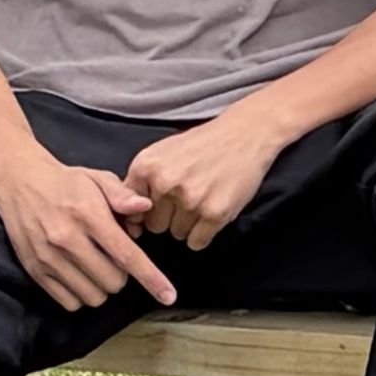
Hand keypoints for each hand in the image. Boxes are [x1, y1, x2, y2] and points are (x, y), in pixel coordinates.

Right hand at [0, 154, 175, 310]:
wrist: (19, 182)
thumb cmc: (67, 182)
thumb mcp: (98, 178)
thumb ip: (123, 195)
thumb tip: (145, 207)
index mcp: (89, 216)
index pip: (127, 255)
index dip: (151, 278)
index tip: (169, 296)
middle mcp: (67, 240)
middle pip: (113, 281)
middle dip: (123, 275)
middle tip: (116, 257)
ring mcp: (49, 258)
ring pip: (92, 296)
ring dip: (103, 287)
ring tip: (97, 265)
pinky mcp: (35, 271)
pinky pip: (69, 302)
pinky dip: (81, 294)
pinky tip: (81, 275)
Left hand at [123, 108, 286, 250]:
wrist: (246, 132)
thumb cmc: (201, 145)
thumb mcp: (161, 153)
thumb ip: (139, 184)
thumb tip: (130, 223)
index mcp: (145, 166)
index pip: (131, 210)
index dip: (147, 209)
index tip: (162, 202)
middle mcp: (165, 182)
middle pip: (155, 226)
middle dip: (170, 217)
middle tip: (190, 195)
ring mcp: (190, 199)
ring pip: (177, 234)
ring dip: (190, 224)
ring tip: (204, 198)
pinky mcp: (215, 213)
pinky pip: (197, 242)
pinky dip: (205, 233)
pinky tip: (213, 210)